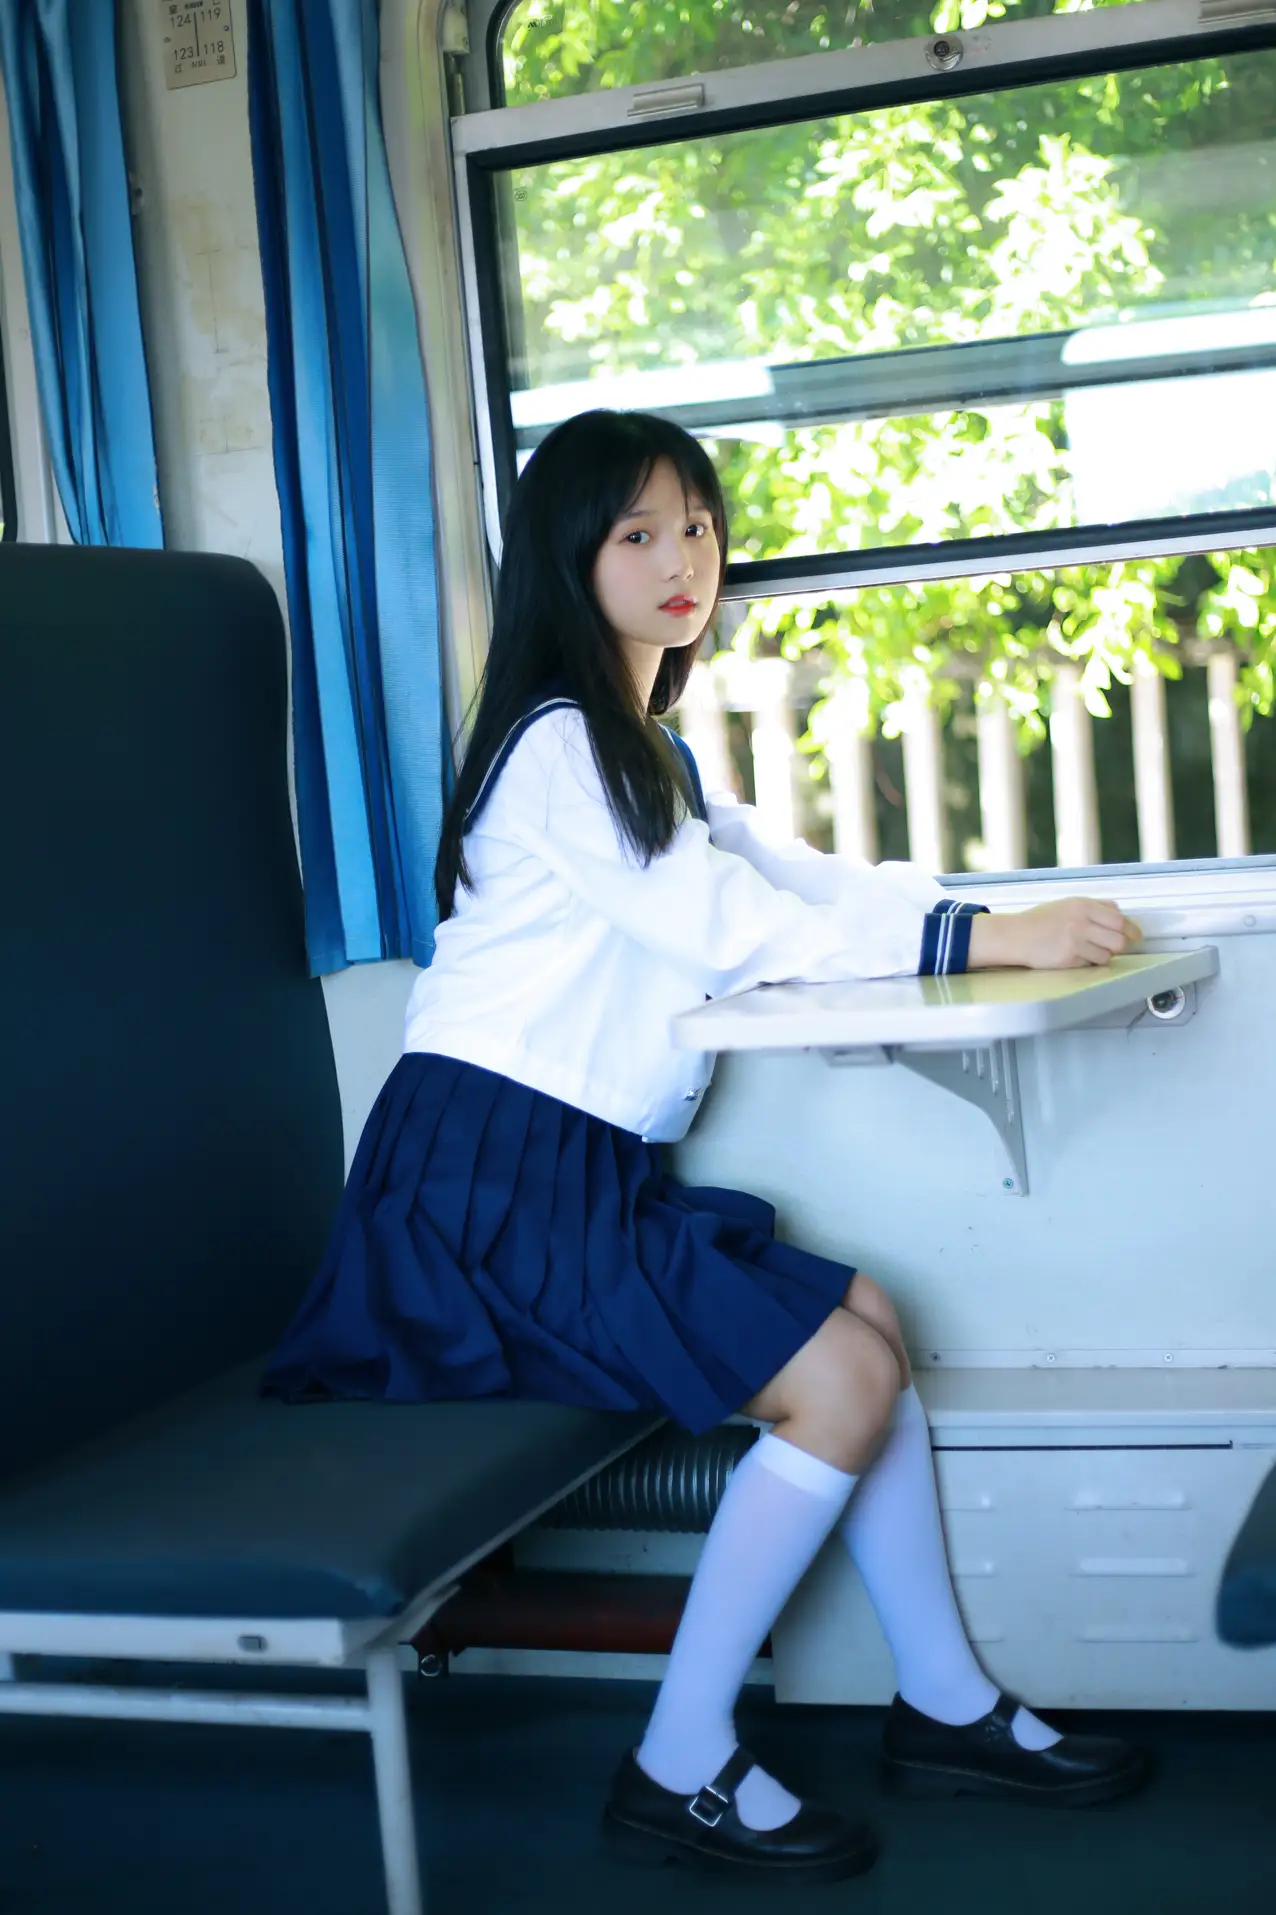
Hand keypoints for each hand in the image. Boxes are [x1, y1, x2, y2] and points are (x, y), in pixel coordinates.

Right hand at [967, 898, 1142, 971]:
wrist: (1017, 935)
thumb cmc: (1042, 920)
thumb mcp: (1068, 904)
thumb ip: (1096, 906)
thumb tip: (1120, 913)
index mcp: (1082, 905)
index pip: (1119, 919)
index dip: (1132, 929)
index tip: (1136, 935)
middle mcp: (1080, 923)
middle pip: (1118, 939)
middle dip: (1119, 945)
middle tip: (1113, 946)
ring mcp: (1074, 942)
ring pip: (1107, 955)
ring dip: (1102, 955)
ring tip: (1088, 950)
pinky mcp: (1068, 959)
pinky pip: (1090, 964)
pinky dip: (1088, 962)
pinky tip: (1075, 955)